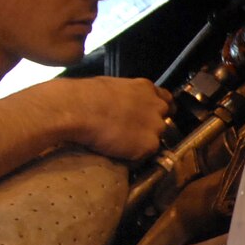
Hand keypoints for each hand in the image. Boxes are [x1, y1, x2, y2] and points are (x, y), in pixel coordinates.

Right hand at [30, 76, 172, 160]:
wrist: (78, 109)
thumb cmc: (85, 96)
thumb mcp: (112, 87)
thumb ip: (126, 96)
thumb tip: (121, 105)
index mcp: (146, 88)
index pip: (166, 99)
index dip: (160, 110)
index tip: (154, 116)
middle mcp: (156, 106)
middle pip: (164, 121)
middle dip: (152, 128)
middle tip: (133, 134)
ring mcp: (155, 126)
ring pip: (156, 139)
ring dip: (142, 143)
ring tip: (121, 144)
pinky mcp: (149, 145)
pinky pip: (145, 156)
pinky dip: (134, 158)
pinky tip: (118, 153)